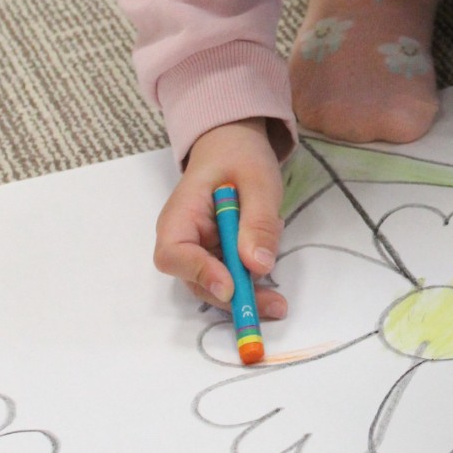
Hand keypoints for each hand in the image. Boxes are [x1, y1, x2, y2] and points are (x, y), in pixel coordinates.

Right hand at [154, 118, 287, 319]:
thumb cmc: (239, 155)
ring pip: (219, 285)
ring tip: (278, 288)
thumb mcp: (257, 179)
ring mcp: (200, 251)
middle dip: (236, 296)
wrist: (234, 145)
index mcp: (179, 216)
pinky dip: (254, 273)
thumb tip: (257, 265)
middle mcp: (183, 240)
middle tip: (274, 307)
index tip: (231, 287)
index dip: (200, 274)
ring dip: (249, 291)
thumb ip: (257, 221)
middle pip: (199, 281)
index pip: (174, 254)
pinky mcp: (218, 256)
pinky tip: (269, 251)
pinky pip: (234, 274)